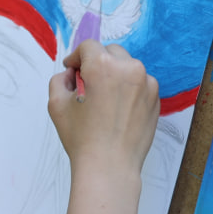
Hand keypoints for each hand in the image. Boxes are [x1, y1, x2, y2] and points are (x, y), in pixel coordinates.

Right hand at [48, 40, 159, 174]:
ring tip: (104, 99)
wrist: (109, 166)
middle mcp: (129, 68)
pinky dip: (129, 89)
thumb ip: (60, 80)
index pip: (88, 47)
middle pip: (110, 52)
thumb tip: (71, 74)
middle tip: (87, 85)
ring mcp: (146, 83)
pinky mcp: (156, 98)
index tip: (73, 69)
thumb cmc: (82, 138)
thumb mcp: (56, 105)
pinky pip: (140, 83)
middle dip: (97, 63)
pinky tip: (117, 109)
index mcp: (103, 65)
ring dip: (115, 75)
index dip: (76, 57)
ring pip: (127, 67)